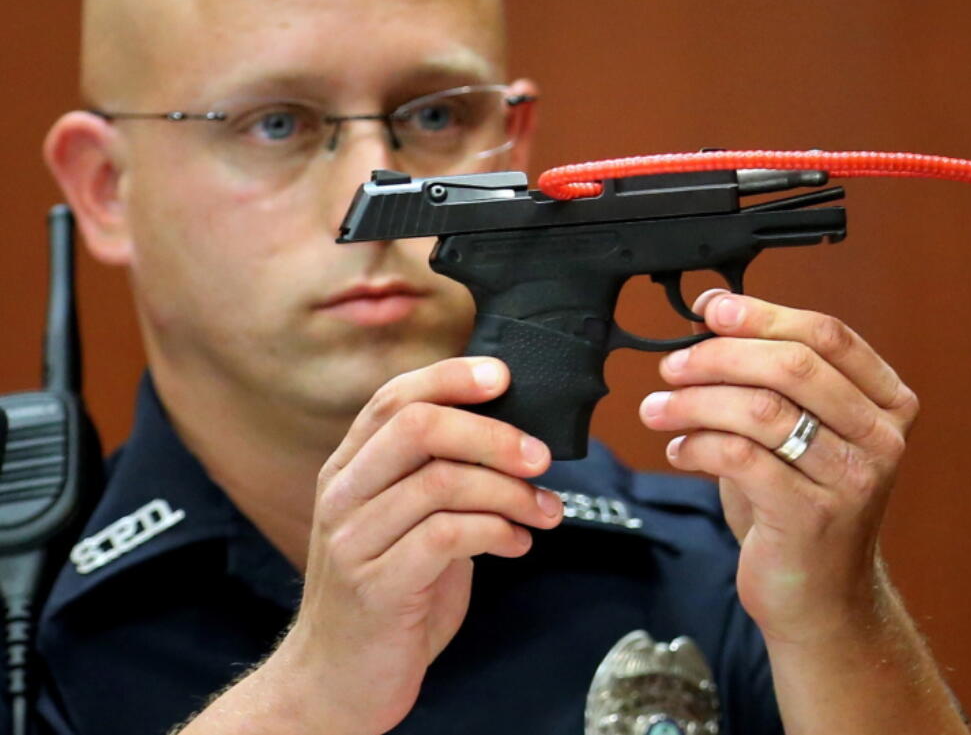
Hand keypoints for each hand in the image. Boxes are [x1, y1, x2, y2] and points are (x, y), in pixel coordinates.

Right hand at [261, 357, 562, 734]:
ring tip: (545, 511)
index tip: (503, 377)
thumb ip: (441, 476)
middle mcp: (343, 494)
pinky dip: (498, 532)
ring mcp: (354, 540)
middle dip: (492, 433)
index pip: (394, 398)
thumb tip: (513, 435)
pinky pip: (448, 536)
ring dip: (510, 492)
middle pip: (418, 426)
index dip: (450, 377)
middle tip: (540, 456)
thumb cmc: (390, 595)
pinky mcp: (377, 586)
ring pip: (442, 480)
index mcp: (349, 469)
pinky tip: (518, 543)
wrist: (337, 682)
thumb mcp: (407, 522)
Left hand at [639, 290, 918, 647]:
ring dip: (696, 401)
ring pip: (761, 410)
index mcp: (887, 402)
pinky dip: (698, 446)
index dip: (763, 314)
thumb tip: (713, 314)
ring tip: (659, 408)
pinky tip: (679, 451)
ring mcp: (852, 479)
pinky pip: (740, 457)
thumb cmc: (802, 503)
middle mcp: (880, 438)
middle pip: (793, 365)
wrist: (821, 597)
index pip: (826, 335)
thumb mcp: (802, 431)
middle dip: (720, 355)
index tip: (712, 309)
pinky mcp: (811, 516)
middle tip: (672, 364)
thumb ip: (771, 377)